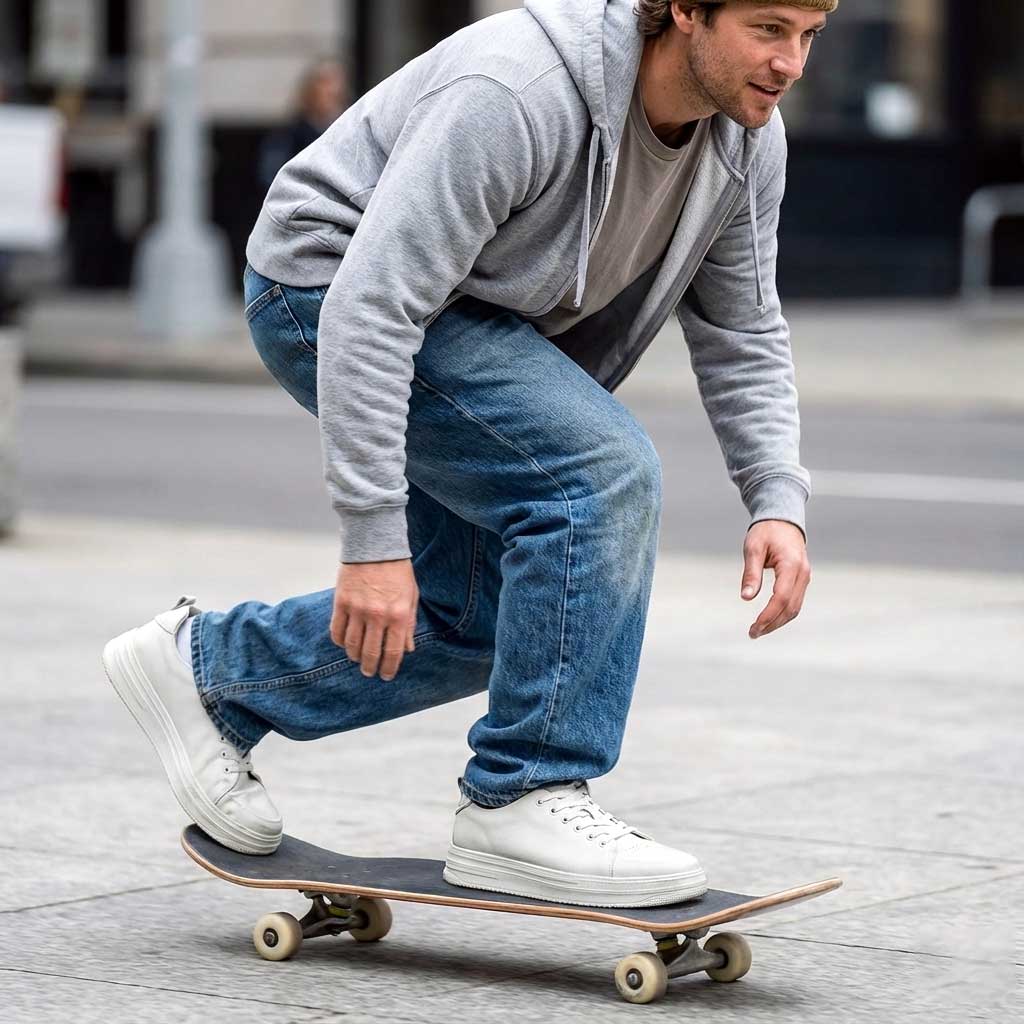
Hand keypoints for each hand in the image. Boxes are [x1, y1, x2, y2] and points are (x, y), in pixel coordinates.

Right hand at [330, 559, 417, 679]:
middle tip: (369, 672)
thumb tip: (408, 649)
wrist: (375, 546)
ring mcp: (357, 610)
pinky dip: (340, 642)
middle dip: (370, 667)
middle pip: (370, 653)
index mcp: (399, 615)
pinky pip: (337, 631)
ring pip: (352, 645)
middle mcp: (378, 615)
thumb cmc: (397, 571)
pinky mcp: (341, 603)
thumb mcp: (412, 597)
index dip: (389, 668)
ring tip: (357, 659)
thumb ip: (410, 624)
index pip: (393, 652)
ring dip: (354, 656)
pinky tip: (345, 643)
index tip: (386, 675)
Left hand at [740, 521, 810, 639]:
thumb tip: (746, 597)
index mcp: (791, 565)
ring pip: (795, 608)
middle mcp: (802, 573)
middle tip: (752, 633)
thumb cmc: (766, 531)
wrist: (782, 519)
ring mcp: (805, 577)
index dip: (768, 616)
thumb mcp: (753, 548)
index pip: (781, 598)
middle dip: (772, 624)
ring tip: (758, 630)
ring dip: (777, 622)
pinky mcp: (802, 580)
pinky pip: (795, 602)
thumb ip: (751, 573)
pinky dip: (782, 614)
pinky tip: (769, 620)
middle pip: (790, 608)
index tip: (754, 628)